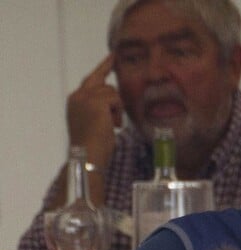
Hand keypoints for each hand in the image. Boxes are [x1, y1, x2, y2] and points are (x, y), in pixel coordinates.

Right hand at [66, 54, 122, 170]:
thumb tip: (114, 101)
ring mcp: (86, 98)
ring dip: (117, 110)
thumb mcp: (94, 121)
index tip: (113, 56)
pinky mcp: (96, 102)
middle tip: (114, 103)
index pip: (92, 78)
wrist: (88, 155)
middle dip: (114, 99)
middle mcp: (78, 96)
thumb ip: (99, 107)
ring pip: (113, 93)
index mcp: (75, 100)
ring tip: (111, 126)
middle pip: (105, 85)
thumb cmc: (94, 146)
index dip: (104, 67)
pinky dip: (118, 113)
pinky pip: (116, 100)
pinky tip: (113, 125)